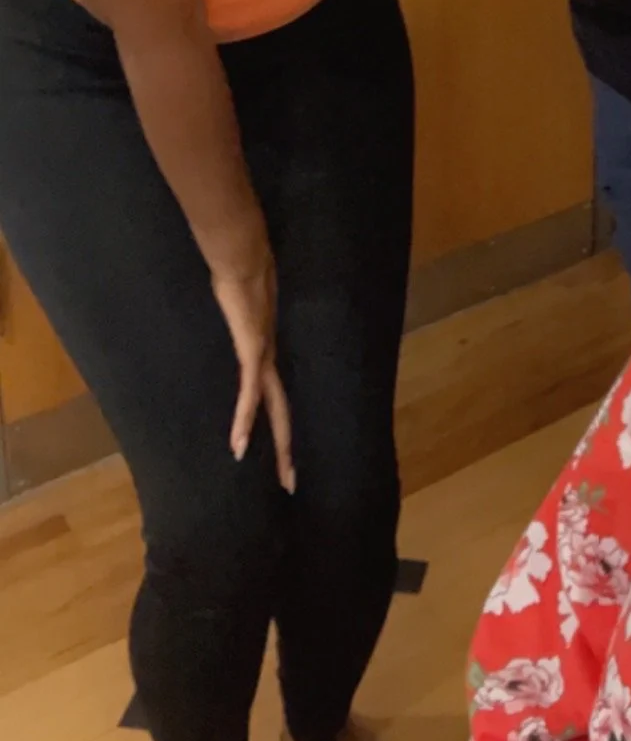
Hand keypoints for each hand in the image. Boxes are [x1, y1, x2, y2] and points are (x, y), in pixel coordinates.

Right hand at [210, 240, 294, 492]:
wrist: (244, 257)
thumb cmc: (239, 274)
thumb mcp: (240, 305)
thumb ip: (239, 318)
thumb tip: (229, 314)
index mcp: (268, 353)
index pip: (277, 397)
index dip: (281, 425)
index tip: (284, 449)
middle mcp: (270, 360)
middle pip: (284, 414)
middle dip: (288, 450)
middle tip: (292, 483)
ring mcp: (264, 358)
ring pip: (275, 412)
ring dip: (278, 447)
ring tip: (284, 479)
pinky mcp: (252, 353)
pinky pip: (249, 395)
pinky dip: (244, 420)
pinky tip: (240, 445)